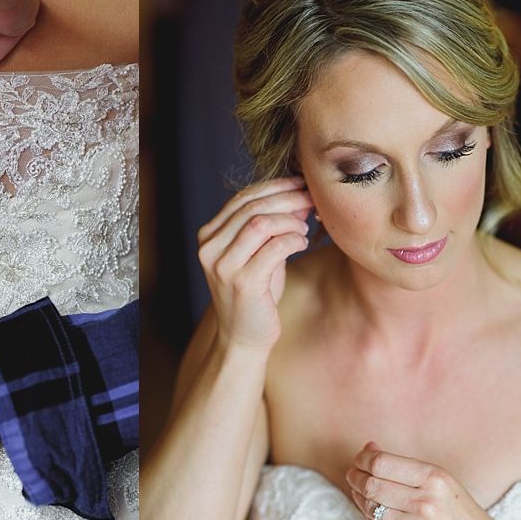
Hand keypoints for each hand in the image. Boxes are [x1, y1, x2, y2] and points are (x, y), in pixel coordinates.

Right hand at [196, 176, 311, 351]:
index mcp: (209, 236)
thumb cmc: (255, 292)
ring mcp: (223, 266)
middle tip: (311, 199)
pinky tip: (301, 243)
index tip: (300, 183)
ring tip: (304, 227)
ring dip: (290, 220)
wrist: (244, 335)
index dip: (274, 186)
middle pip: (252, 208)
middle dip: (287, 199)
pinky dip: (293, 239)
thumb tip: (298, 193)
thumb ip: (270, 224)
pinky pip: (274, 247)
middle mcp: (210, 248)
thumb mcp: (257, 252)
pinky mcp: (242, 282)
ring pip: (261, 223)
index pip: (241, 198)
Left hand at [346, 441, 505, 519]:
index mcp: (434, 479)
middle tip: (353, 474)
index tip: (360, 459)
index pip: (381, 463)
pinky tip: (373, 508)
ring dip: (359, 495)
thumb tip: (368, 448)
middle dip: (355, 476)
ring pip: (368, 505)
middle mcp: (424, 503)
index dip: (363, 459)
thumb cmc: (460, 513)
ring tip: (361, 490)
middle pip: (370, 484)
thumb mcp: (442, 481)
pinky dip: (369, 514)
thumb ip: (404, 465)